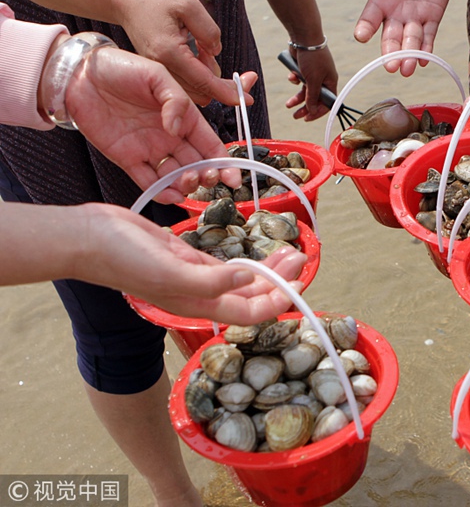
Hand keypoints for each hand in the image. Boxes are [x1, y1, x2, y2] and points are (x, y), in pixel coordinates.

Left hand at [66, 46, 254, 202]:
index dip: (224, 162)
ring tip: (186, 182)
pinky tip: (169, 194)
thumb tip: (178, 129)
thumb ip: (175, 100)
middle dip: (207, 176)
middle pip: (197, 164)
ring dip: (185, 185)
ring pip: (175, 176)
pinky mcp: (127, 158)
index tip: (233, 178)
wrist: (79, 74)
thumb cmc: (120, 67)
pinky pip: (148, 181)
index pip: (210, 144)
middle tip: (205, 178)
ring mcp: (149, 149)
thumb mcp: (156, 74)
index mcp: (184, 117)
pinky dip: (160, 191)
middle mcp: (170, 136)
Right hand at [76, 203, 307, 324]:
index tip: (299, 277)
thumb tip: (246, 278)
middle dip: (280, 281)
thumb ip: (209, 281)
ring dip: (267, 270)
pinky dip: (244, 261)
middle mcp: (199, 295)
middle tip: (301, 257)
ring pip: (240, 280)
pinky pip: (222, 265)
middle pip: (251, 297)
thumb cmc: (123, 258)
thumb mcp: (170, 271)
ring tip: (290, 252)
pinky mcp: (184, 258)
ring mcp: (192, 276)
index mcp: (198, 305)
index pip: (250, 311)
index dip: (279, 299)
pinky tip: (257, 253)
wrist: (88, 238)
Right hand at [115, 0, 253, 106]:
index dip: (227, 92)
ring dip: (210, 77)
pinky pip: (187, 83)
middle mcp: (161, 67)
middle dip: (224, 86)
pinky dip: (200, 74)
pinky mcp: (161, 72)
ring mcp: (159, 72)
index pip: (203, 81)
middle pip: (201, 91)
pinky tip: (199, 50)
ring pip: (195, 91)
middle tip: (243, 74)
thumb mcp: (188, 4)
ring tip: (204, 46)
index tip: (247, 99)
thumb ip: (208, 30)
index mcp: (168, 52)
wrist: (126, 0)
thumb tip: (216, 52)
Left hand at [285, 47, 338, 121]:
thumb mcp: (313, 80)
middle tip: (295, 115)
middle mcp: (323, 79)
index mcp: (330, 82)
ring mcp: (313, 73)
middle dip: (305, 107)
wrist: (303, 37)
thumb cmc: (313, 57)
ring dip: (296, 97)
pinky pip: (299, 79)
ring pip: (305, 90)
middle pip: (315, 98)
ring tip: (288, 104)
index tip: (307, 118)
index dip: (318, 112)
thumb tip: (312, 110)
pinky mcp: (304, 68)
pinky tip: (292, 75)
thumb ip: (312, 96)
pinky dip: (294, 79)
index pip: (328, 102)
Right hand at [324, 0, 451, 75]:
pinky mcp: (432, 17)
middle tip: (389, 66)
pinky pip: (429, 35)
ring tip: (406, 69)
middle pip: (391, 37)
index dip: (365, 27)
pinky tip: (423, 60)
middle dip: (391, 51)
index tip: (361, 36)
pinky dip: (426, 48)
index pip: (370, 18)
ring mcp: (413, 18)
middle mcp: (394, 14)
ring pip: (410, 40)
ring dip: (408, 55)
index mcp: (379, 2)